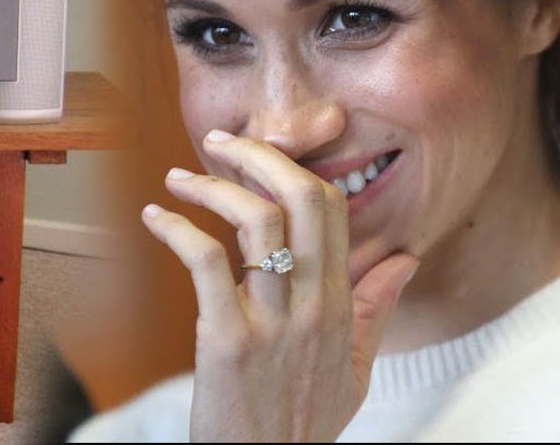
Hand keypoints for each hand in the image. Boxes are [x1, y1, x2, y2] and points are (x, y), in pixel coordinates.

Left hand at [144, 132, 418, 441]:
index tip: (259, 155)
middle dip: (258, 155)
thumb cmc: (302, 423)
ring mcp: (272, 322)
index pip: (332, 208)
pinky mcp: (227, 339)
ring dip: (210, 186)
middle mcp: (312, 306)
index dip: (294, 167)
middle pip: (300, 199)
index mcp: (339, 306)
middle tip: (219, 142)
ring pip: (254, 220)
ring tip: (179, 179)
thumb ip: (375, 309)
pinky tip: (156, 218)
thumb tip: (404, 260)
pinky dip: (176, 229)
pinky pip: (205, 262)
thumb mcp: (355, 370)